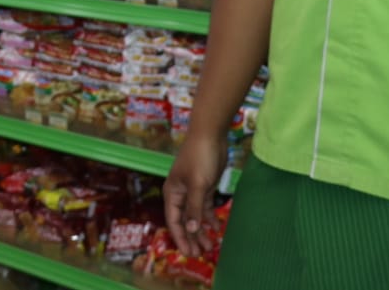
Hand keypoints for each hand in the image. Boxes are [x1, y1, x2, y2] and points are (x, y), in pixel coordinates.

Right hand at [164, 129, 226, 257]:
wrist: (210, 135)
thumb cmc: (200, 158)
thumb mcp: (198, 185)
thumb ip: (194, 208)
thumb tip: (190, 229)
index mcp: (173, 193)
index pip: (174, 221)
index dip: (180, 238)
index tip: (188, 253)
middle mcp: (180, 193)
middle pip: (184, 220)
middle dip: (191, 237)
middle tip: (200, 253)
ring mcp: (193, 190)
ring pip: (195, 215)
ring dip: (201, 229)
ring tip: (209, 245)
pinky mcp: (204, 186)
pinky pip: (205, 207)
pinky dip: (209, 217)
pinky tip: (216, 227)